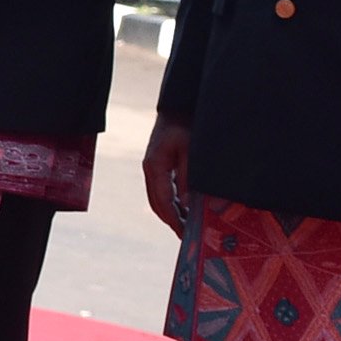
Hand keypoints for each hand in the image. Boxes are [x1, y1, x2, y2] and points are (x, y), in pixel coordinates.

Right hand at [142, 113, 191, 234]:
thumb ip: (188, 178)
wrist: (177, 106)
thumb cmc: (185, 125)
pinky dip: (172, 201)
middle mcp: (150, 170)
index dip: (173, 219)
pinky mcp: (158, 165)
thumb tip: (188, 204)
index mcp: (154, 167)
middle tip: (185, 234)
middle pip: (156, 203)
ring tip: (186, 224)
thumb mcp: (190, 152)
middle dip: (170, 220)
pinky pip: (162, 189)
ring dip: (170, 212)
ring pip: (158, 198)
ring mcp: (152, 168)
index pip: (162, 202)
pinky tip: (184, 207)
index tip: (183, 233)